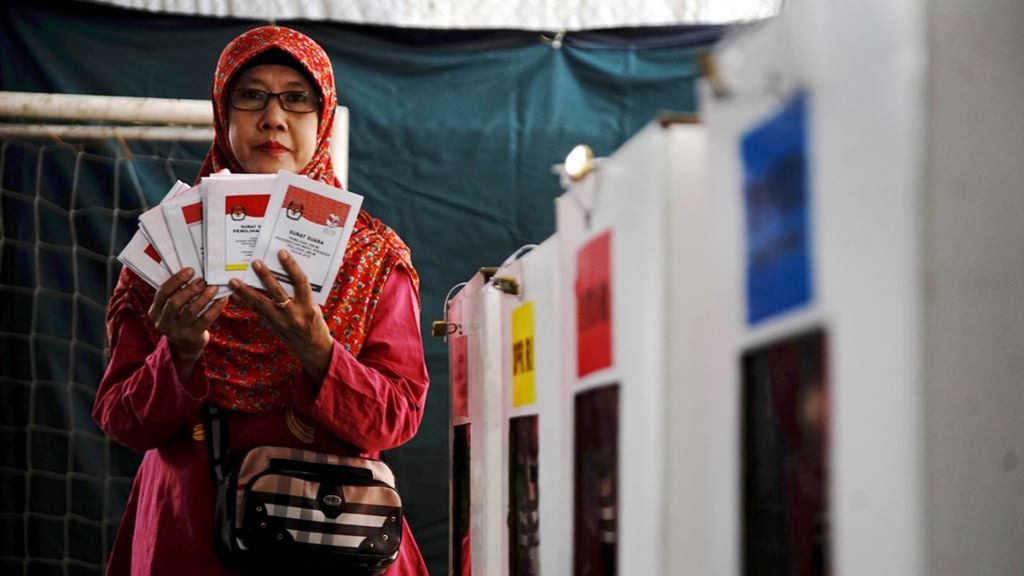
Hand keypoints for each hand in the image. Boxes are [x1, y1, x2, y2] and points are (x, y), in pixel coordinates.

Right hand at [149, 268, 228, 377]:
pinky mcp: (192, 336)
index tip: (190, 270)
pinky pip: (206, 319)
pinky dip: (215, 307)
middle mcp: (163, 322)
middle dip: (190, 289)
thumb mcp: (171, 309)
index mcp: (155, 311)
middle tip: (203, 280)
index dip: (176, 280)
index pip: (162, 292)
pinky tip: (223, 299)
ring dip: (204, 297)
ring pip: (191, 310)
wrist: (185, 345)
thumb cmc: (180, 319)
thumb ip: (176, 293)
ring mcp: (177, 331)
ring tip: (214, 287)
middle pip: (175, 302)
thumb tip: (192, 272)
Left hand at [229, 250, 333, 381]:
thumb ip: (300, 293)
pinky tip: (234, 294)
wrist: (312, 348)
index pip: (300, 282)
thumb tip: (282, 272)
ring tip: (234, 280)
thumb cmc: (315, 322)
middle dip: (265, 277)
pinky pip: (256, 312)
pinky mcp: (272, 327)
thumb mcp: (313, 306)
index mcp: (308, 306)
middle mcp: (294, 314)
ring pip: (261, 304)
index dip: (291, 267)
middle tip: (255, 262)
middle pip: (277, 292)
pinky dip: (245, 302)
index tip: (282, 253)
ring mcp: (281, 322)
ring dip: (246, 291)